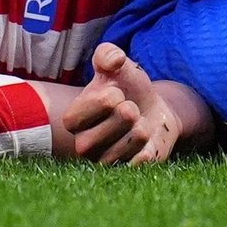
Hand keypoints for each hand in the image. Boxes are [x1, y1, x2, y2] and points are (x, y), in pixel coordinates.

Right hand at [61, 43, 182, 165]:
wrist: (153, 108)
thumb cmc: (127, 87)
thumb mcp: (117, 65)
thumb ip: (108, 54)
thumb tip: (114, 60)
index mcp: (72, 119)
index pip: (88, 110)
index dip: (107, 98)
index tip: (115, 93)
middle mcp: (83, 145)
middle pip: (111, 127)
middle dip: (127, 113)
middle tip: (130, 110)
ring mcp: (104, 161)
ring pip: (128, 144)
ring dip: (141, 129)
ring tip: (139, 123)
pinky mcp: (125, 173)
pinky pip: (139, 163)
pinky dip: (148, 149)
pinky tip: (146, 143)